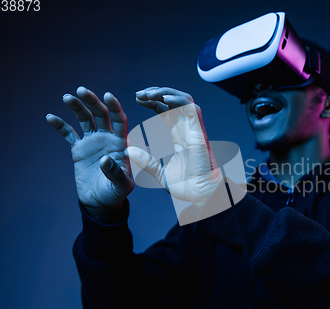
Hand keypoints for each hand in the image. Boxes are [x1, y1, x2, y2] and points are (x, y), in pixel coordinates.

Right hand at [46, 86, 133, 219]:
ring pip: (84, 119)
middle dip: (92, 101)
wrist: (100, 202)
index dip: (114, 107)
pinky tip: (50, 117)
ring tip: (66, 97)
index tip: (107, 95)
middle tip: (81, 90)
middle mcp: (107, 138)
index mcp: (121, 143)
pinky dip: (60, 125)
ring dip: (76, 107)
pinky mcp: (78, 149)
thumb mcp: (121, 186)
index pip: (120, 120)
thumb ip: (115, 173)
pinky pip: (68, 134)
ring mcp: (92, 142)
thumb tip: (105, 160)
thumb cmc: (116, 194)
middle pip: (100, 114)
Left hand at [130, 87, 221, 208]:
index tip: (138, 99)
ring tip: (148, 93)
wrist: (201, 195)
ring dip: (165, 93)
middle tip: (139, 94)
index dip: (152, 102)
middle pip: (172, 102)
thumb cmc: (186, 187)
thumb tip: (128, 151)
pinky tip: (163, 99)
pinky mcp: (199, 132)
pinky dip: (178, 100)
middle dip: (155, 94)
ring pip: (182, 100)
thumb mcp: (159, 172)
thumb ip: (145, 161)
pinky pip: (191, 109)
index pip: (165, 111)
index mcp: (179, 136)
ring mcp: (193, 129)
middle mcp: (186, 129)